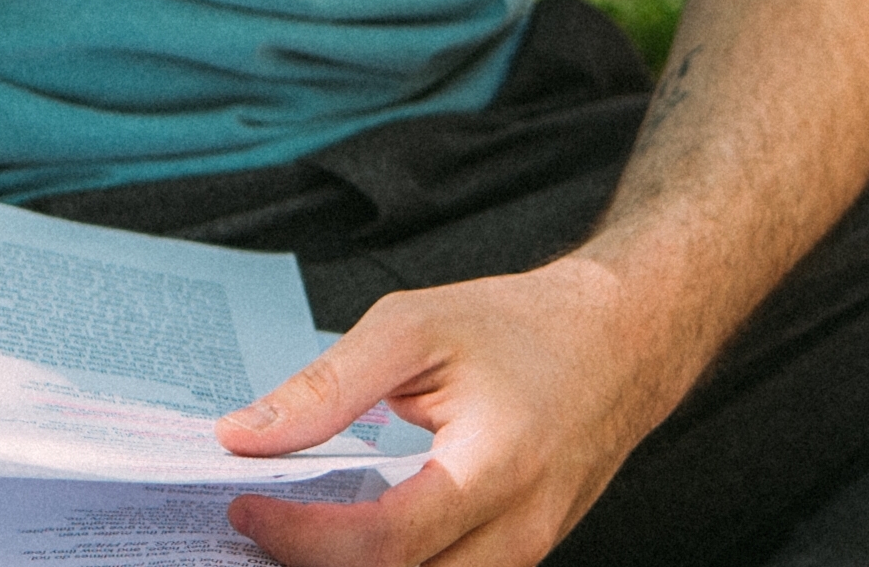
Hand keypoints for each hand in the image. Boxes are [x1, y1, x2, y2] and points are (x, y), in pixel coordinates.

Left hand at [212, 258, 702, 566]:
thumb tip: (244, 435)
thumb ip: (326, 387)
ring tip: (301, 534)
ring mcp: (527, 552)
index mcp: (495, 466)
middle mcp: (519, 528)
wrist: (624, 339)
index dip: (300, 538)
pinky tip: (351, 540)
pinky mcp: (521, 558)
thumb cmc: (528, 326)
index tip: (247, 507)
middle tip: (261, 526)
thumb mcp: (414, 327)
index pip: (383, 543)